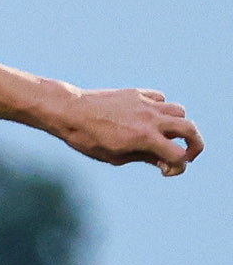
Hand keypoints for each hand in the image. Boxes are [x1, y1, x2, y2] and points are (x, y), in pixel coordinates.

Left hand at [55, 87, 202, 175]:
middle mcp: (151, 119)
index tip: (165, 171)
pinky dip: (161, 109)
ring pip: (179, 111)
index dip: (178, 166)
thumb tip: (165, 162)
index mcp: (145, 138)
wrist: (70, 111)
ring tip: (165, 135)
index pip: (178, 154)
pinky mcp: (138, 93)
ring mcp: (146, 104)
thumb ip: (143, 158)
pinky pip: (161, 99)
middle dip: (195, 144)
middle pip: (190, 129)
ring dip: (178, 125)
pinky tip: (147, 118)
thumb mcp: (114, 156)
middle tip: (187, 154)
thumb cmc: (88, 140)